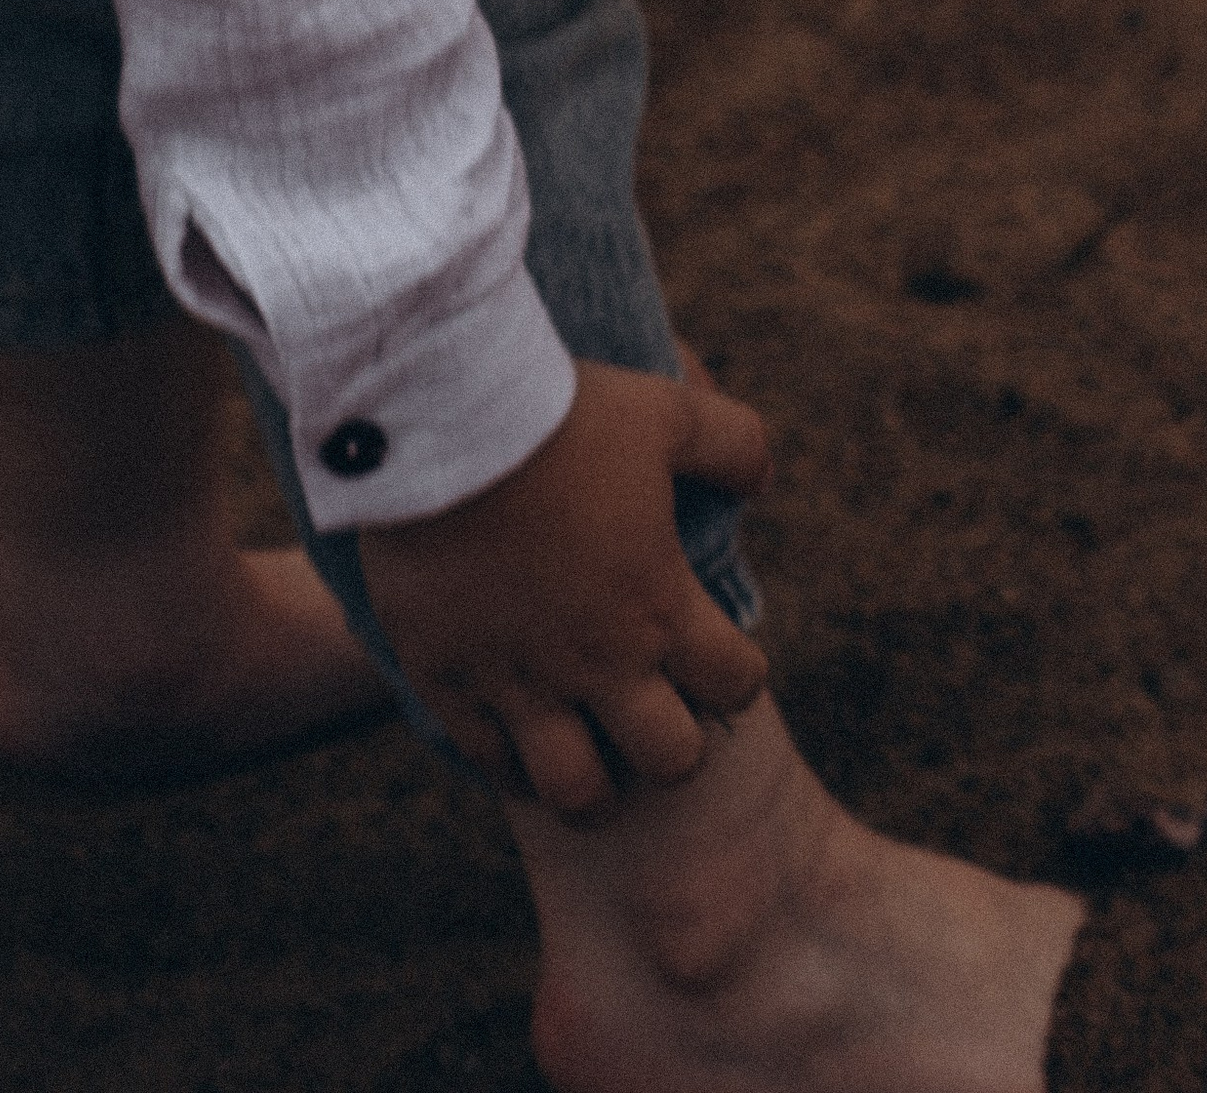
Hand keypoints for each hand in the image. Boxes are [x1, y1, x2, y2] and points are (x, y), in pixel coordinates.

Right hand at [353, 359, 769, 814]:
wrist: (443, 421)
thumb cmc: (564, 414)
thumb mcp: (669, 412)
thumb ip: (732, 445)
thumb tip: (763, 480)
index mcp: (659, 605)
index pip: (734, 685)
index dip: (738, 674)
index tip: (720, 657)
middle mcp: (597, 662)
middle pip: (669, 761)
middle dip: (676, 747)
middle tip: (658, 714)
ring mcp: (519, 682)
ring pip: (576, 793)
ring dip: (595, 786)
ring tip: (592, 758)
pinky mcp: (447, 679)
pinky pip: (489, 760)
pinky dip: (511, 762)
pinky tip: (516, 740)